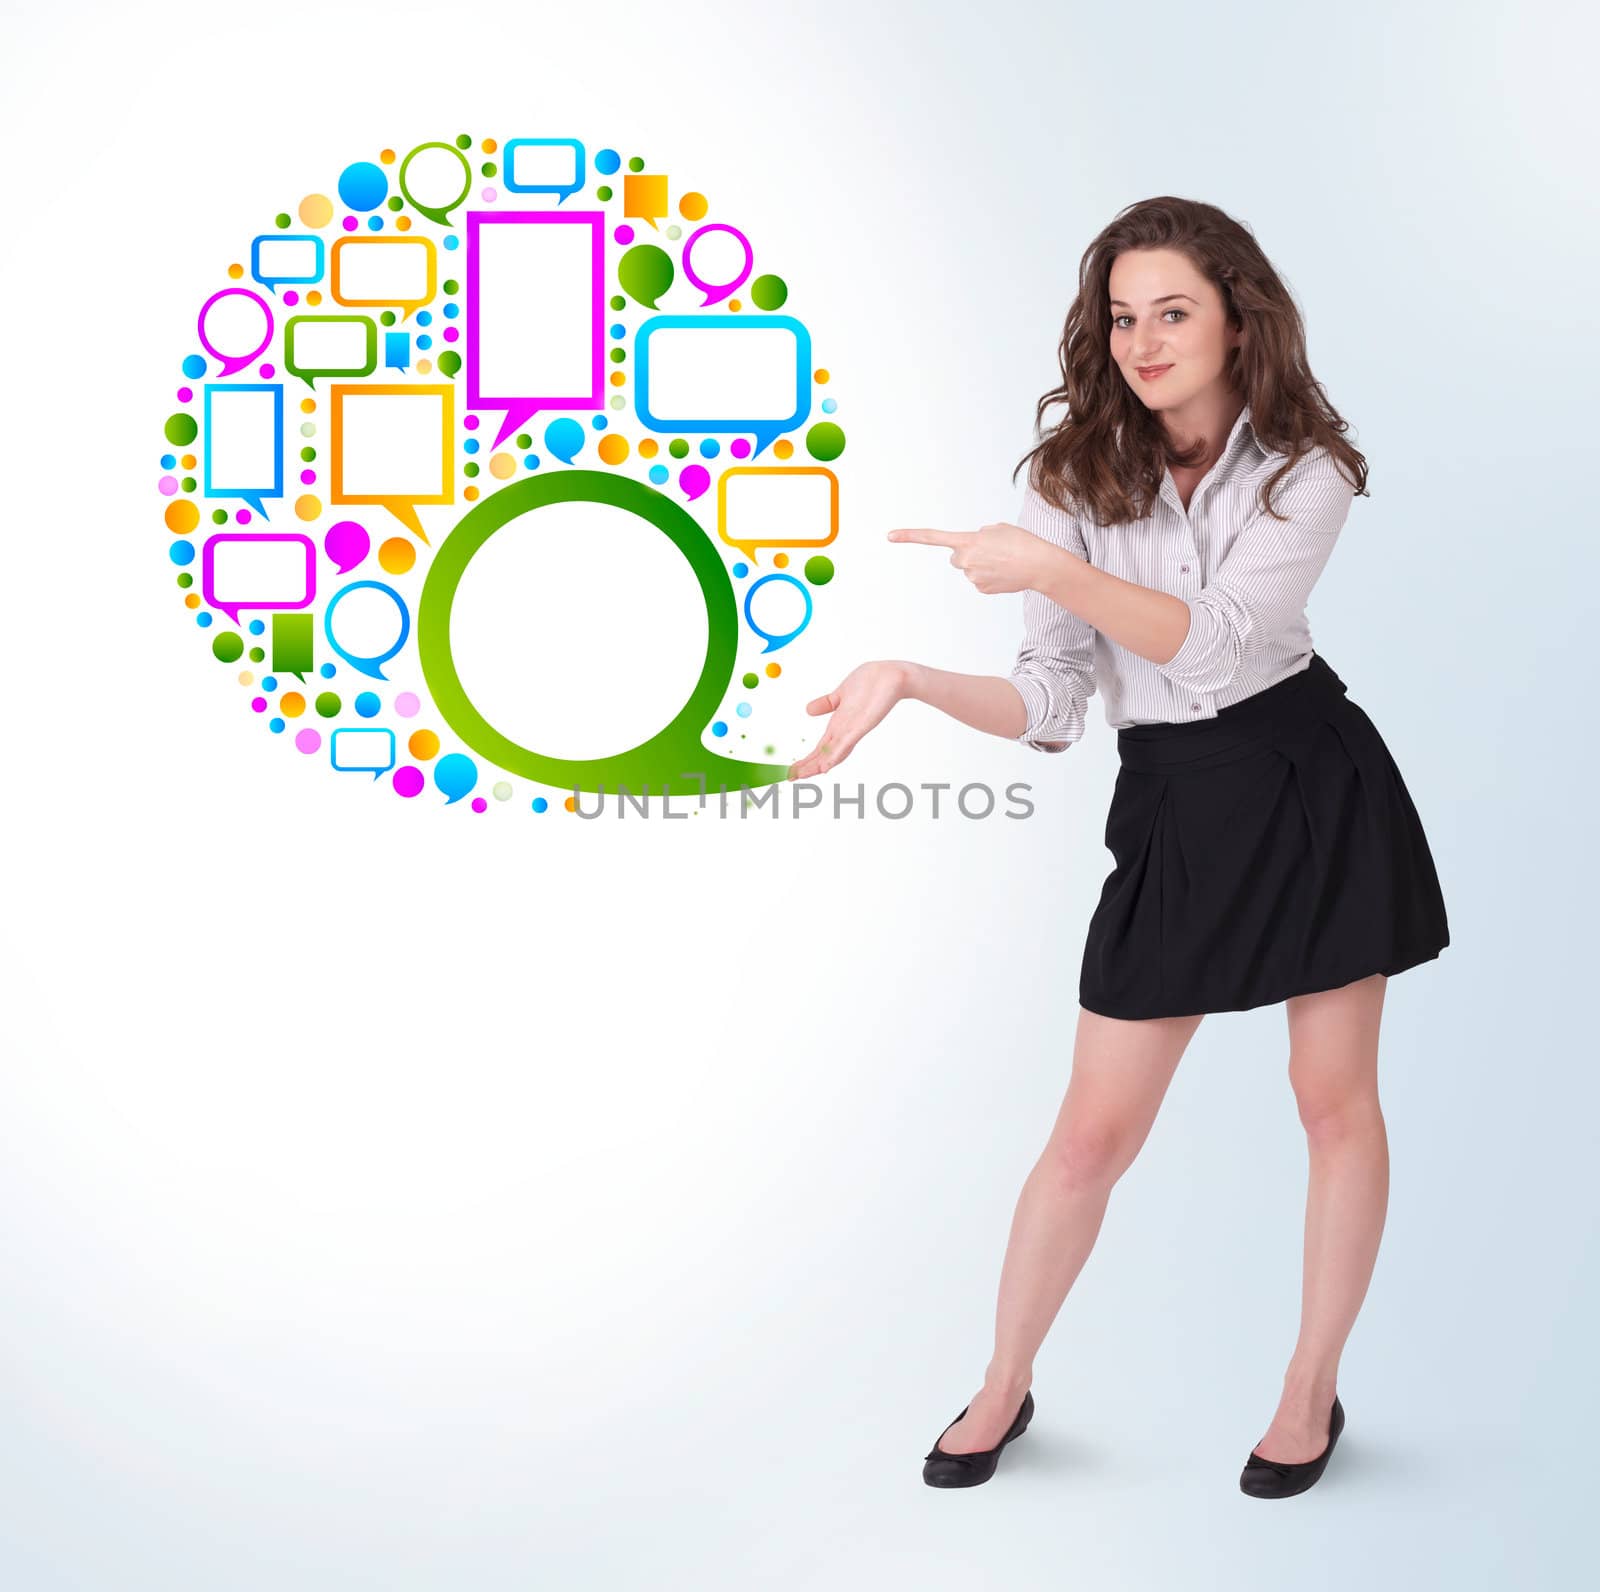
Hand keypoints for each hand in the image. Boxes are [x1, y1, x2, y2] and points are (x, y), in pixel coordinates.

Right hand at [787, 660, 910, 780]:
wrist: (893, 675)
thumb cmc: (870, 683)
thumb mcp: (841, 693)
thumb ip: (826, 703)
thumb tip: (808, 710)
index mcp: (839, 725)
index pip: (819, 748)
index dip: (806, 759)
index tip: (791, 770)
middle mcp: (845, 731)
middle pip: (822, 755)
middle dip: (806, 767)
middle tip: (789, 778)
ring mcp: (853, 730)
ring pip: (832, 754)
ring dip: (816, 766)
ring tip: (802, 777)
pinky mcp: (862, 726)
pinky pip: (846, 743)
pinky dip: (834, 756)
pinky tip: (825, 766)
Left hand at [887, 520, 1060, 594]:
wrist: (1039, 565)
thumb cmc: (1020, 542)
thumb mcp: (997, 528)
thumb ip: (978, 536)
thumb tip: (969, 550)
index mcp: (967, 541)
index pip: (932, 537)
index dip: (910, 536)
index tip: (890, 536)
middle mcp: (964, 561)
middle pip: (956, 557)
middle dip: (968, 554)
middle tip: (990, 551)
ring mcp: (972, 577)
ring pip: (969, 569)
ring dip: (982, 564)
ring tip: (1003, 561)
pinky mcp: (981, 589)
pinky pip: (979, 580)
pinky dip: (990, 576)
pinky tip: (1004, 572)